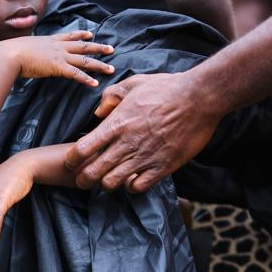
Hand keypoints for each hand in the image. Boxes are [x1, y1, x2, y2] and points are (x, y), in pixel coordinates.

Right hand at [1, 31, 114, 87]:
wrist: (10, 54)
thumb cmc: (11, 52)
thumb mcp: (25, 47)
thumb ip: (32, 51)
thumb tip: (28, 55)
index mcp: (50, 40)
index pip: (70, 36)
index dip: (82, 34)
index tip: (91, 33)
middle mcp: (58, 46)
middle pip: (83, 46)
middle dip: (98, 47)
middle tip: (111, 49)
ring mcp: (59, 56)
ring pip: (84, 60)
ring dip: (99, 65)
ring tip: (111, 69)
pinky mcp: (58, 67)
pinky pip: (76, 74)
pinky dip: (86, 79)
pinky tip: (95, 83)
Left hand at [65, 71, 219, 192]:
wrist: (199, 98)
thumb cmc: (166, 88)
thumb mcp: (134, 84)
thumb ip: (111, 97)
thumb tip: (98, 113)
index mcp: (117, 123)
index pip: (82, 149)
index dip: (72, 159)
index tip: (72, 161)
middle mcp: (127, 143)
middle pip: (92, 172)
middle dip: (84, 178)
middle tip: (84, 178)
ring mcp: (145, 157)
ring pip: (112, 184)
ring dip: (106, 184)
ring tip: (109, 179)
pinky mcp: (163, 167)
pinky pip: (138, 187)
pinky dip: (131, 187)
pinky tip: (132, 179)